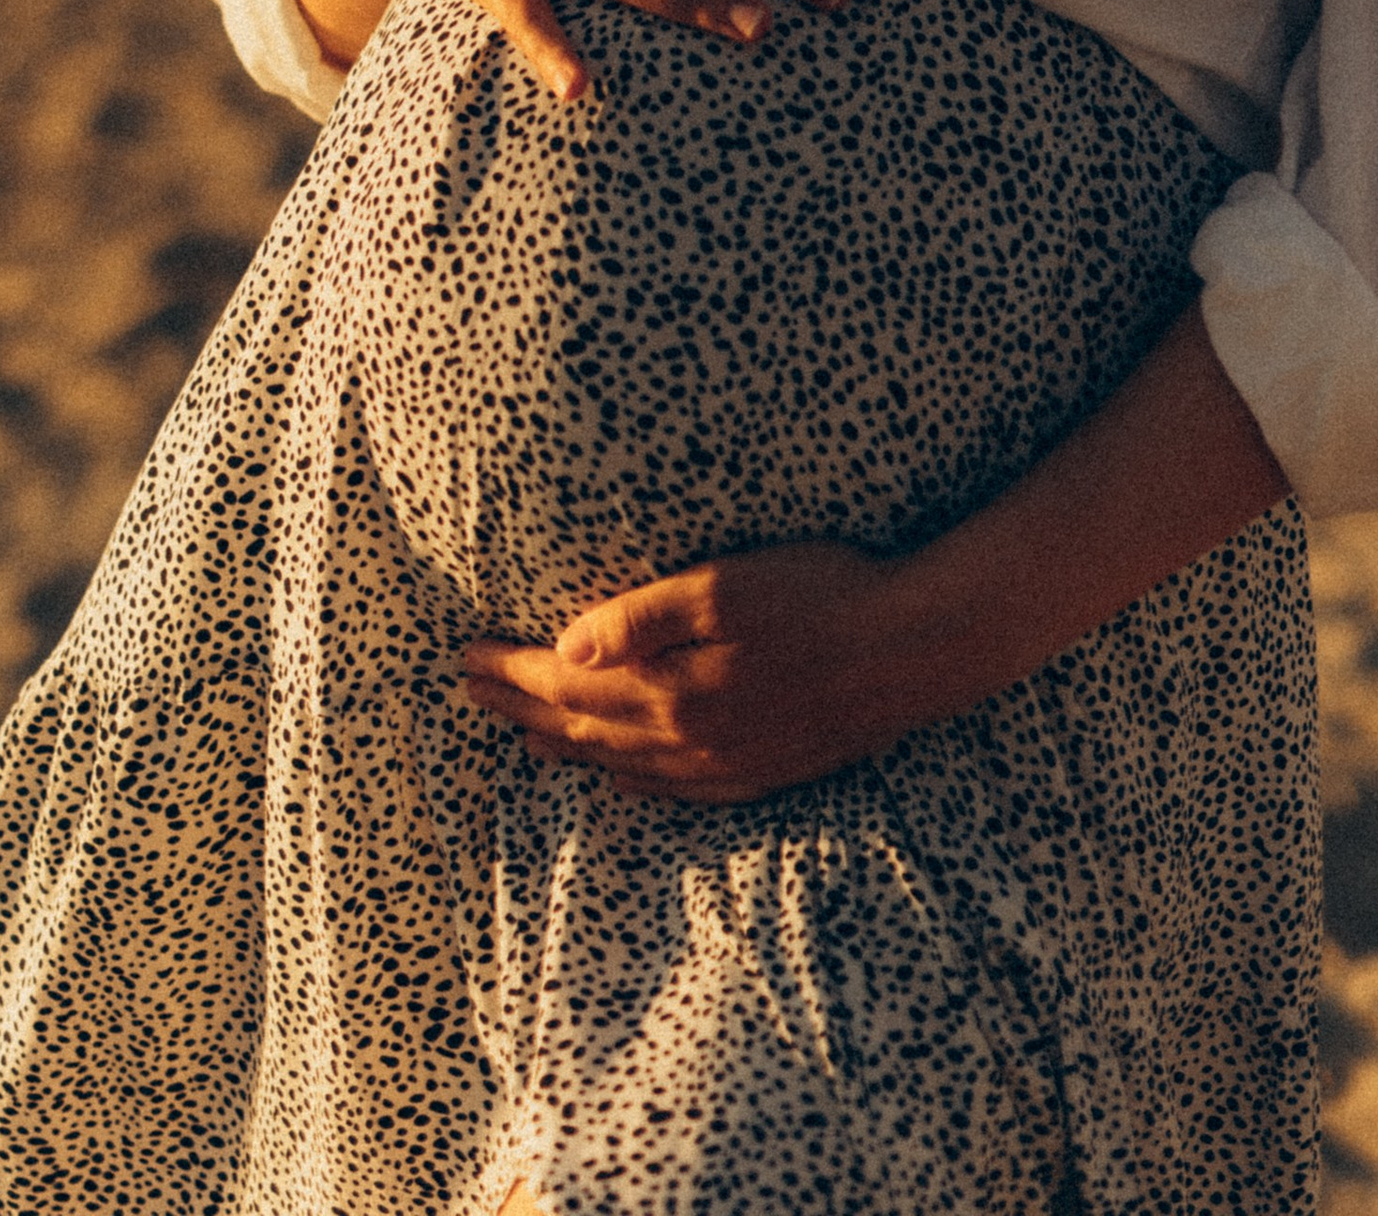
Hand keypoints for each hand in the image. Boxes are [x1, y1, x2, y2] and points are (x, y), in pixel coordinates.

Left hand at [460, 542, 946, 805]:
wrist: (912, 648)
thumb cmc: (819, 595)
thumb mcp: (725, 585)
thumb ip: (642, 618)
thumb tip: (565, 647)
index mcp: (671, 687)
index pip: (568, 684)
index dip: (512, 673)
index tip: (465, 658)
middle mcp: (689, 738)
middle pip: (583, 728)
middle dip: (521, 710)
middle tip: (470, 694)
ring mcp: (724, 763)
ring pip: (622, 764)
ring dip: (566, 748)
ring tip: (522, 736)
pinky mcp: (758, 771)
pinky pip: (672, 791)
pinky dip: (629, 783)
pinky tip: (616, 779)